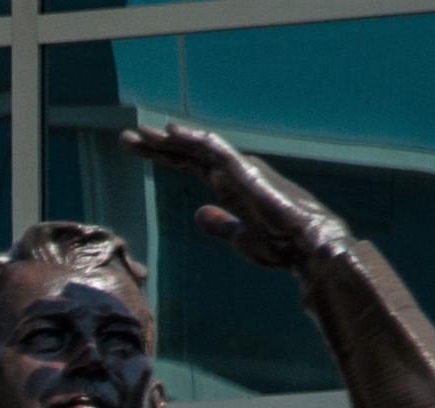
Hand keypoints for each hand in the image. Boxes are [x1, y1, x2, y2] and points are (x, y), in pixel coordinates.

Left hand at [121, 124, 342, 272]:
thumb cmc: (280, 244)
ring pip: (199, 147)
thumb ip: (220, 223)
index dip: (160, 155)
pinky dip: (195, 140)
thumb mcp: (239, 237)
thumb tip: (200, 215)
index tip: (133, 148)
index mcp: (227, 184)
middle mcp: (231, 172)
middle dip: (157, 145)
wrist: (307, 249)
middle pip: (187, 152)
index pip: (187, 164)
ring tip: (143, 132)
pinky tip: (174, 131)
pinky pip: (218, 152)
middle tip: (127, 138)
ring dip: (171, 139)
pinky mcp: (248, 175)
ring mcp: (240, 170)